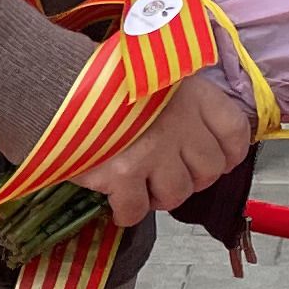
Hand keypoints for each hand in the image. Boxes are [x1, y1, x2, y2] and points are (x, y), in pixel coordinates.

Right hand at [68, 70, 253, 230]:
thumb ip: (180, 102)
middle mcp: (180, 123)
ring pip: (176, 195)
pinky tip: (117, 200)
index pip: (234, 132)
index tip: (213, 159)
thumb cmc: (103, 78)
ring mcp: (153, 151)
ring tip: (140, 184)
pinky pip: (136, 211)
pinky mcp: (123, 175)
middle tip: (166, 171)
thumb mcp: (154, 76)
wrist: (54, 83)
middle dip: (190, 178)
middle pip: (208, 170)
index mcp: (192, 94)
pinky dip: (127, 212)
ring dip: (159, 196)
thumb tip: (196, 136)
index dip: (228, 153)